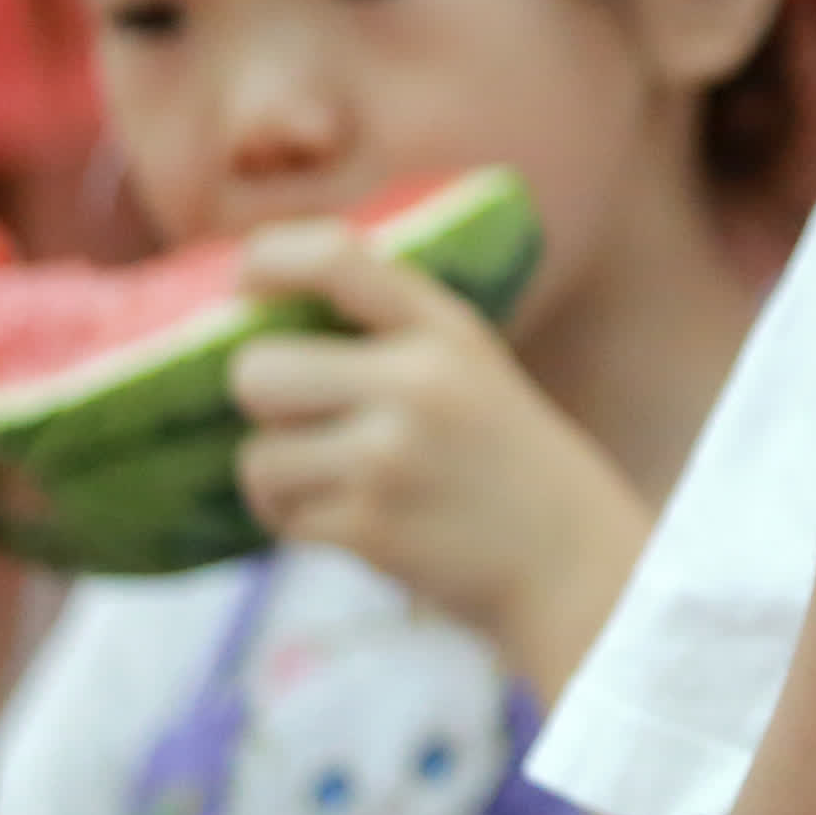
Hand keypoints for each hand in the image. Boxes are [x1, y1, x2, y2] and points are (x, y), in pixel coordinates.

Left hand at [229, 227, 647, 693]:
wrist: (567, 557)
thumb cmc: (499, 456)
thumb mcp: (469, 365)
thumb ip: (387, 333)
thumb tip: (253, 315)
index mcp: (444, 328)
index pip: (336, 259)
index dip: (271, 258)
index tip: (248, 280)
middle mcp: (417, 383)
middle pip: (258, 370)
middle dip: (263, 398)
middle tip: (297, 413)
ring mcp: (390, 459)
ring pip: (259, 455)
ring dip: (280, 474)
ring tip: (333, 478)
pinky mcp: (370, 530)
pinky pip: (281, 517)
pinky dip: (300, 522)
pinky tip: (351, 519)